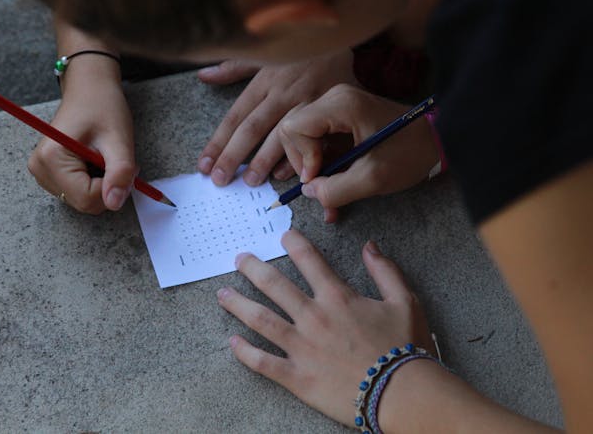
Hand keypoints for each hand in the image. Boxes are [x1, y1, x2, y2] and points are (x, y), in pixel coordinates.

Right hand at [27, 78, 136, 213]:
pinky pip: (78, 192)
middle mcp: (40, 169)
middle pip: (83, 202)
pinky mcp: (49, 174)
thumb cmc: (102, 107)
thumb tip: (115, 203)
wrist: (89, 90)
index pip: (87, 198)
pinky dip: (93, 182)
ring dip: (101, 184)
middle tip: (114, 158)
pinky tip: (93, 160)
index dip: (112, 187)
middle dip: (107, 186)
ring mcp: (42, 173)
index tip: (123, 165)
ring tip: (102, 155)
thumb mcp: (118, 139)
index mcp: (51, 159)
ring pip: (82, 199)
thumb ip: (119, 173)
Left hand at [196, 49, 357, 186]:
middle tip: (220, 179)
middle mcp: (283, 93)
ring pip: (282, 134)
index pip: (235, 117)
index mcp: (264, 81)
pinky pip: (316, 136)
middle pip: (253, 128)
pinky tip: (285, 172)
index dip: (218, 142)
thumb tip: (204, 76)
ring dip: (265, 159)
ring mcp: (308, 101)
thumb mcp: (265, 53)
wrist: (340, 34)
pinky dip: (302, 154)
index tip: (204, 164)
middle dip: (234, 156)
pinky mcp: (331, 108)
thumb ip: (234, 67)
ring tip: (250, 181)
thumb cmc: (298, 48)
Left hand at [217, 230, 433, 425]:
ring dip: (238, 304)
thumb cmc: (406, 348)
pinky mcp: (297, 376)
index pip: (309, 260)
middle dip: (253, 268)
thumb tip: (370, 246)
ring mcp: (301, 347)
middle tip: (239, 259)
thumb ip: (385, 271)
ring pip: (260, 319)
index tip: (283, 235)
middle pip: (274, 285)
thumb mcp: (404, 301)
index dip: (294, 243)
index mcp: (337, 297)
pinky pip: (264, 362)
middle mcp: (313, 317)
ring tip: (222, 293)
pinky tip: (232, 342)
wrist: (403, 393)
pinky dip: (245, 352)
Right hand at [279, 85, 438, 221]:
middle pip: (292, 130)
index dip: (301, 157)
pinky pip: (316, 138)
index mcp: (341, 105)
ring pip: (301, 136)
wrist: (438, 139)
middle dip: (302, 162)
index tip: (319, 176)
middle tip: (322, 183)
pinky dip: (321, 163)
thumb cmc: (410, 153)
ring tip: (327, 191)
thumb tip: (308, 192)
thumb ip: (335, 190)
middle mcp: (334, 98)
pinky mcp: (340, 115)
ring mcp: (336, 105)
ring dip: (311, 167)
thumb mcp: (373, 179)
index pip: (294, 128)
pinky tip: (332, 184)